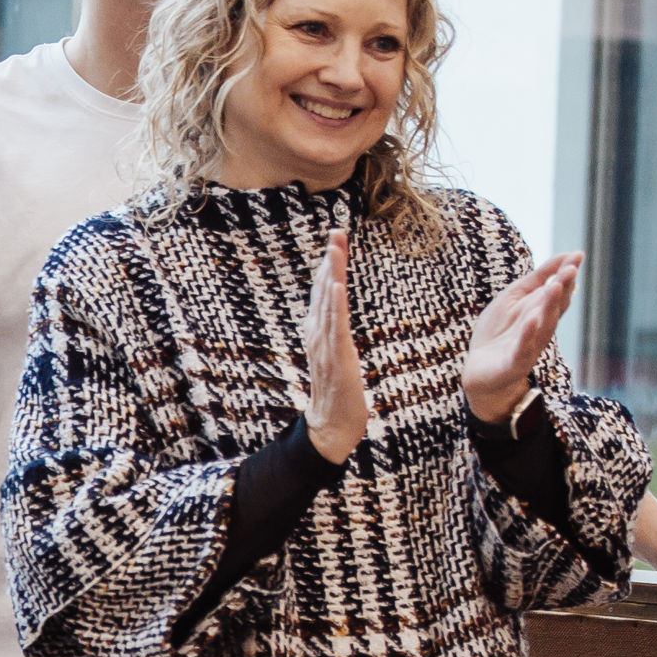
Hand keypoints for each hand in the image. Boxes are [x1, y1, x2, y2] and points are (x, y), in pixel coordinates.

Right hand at [301, 228, 371, 461]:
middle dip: (331, 260)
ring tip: (335, 248)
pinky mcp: (337, 357)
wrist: (331, 426)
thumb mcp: (336, 356)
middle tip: (336, 231)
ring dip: (332, 273)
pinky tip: (338, 285)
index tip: (336, 240)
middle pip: (324, 290)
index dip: (330, 265)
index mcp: (318, 332)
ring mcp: (326, 344)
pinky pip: (336, 326)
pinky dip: (336, 304)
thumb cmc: (337, 393)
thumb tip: (336, 315)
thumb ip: (334, 334)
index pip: (324, 292)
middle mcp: (318, 333)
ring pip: (329, 302)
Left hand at [460, 250, 584, 430]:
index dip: (567, 273)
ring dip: (550, 306)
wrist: (481, 371)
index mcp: (541, 311)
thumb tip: (565, 256)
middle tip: (571, 269)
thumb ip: (537, 278)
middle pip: (554, 306)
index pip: (559, 291)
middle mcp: (540, 327)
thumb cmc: (500, 331)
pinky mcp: (515, 361)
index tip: (578, 255)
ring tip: (555, 286)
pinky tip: (532, 320)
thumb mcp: (515, 297)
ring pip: (544, 324)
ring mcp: (529, 345)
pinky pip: (523, 347)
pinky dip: (528, 334)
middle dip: (563, 287)